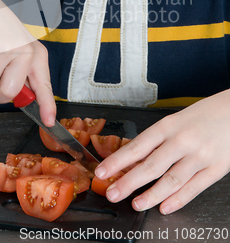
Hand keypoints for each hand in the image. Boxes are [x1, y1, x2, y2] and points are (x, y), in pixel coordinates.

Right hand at [0, 0, 55, 126]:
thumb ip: (23, 74)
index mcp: (36, 55)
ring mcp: (5, 48)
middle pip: (8, 93)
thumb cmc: (1, 32)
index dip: (46, 106)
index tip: (49, 122)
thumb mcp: (20, 50)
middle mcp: (24, 52)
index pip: (43, 86)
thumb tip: (23, 99)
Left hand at [94, 90, 229, 213]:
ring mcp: (200, 156)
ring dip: (151, 195)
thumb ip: (158, 138)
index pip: (137, 146)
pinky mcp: (216, 168)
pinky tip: (164, 206)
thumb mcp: (177, 120)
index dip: (118, 161)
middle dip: (128, 182)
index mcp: (169, 125)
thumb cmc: (205, 113)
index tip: (103, 171)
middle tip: (113, 193)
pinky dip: (178, 199)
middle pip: (150, 166)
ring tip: (136, 204)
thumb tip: (134, 157)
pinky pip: (194, 188)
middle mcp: (182, 140)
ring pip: (171, 180)